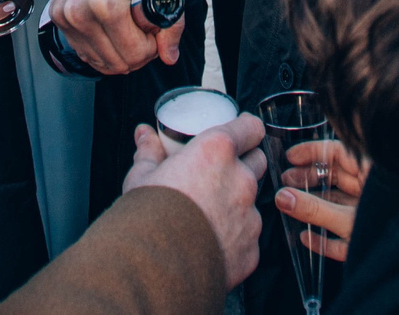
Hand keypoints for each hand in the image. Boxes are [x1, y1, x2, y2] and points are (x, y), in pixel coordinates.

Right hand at [47, 0, 185, 73]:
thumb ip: (174, 23)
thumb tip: (169, 55)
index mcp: (107, 5)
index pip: (135, 55)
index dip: (153, 47)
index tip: (155, 31)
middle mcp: (80, 12)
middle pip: (116, 63)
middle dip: (137, 52)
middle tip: (144, 29)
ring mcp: (65, 14)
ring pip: (98, 60)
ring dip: (117, 50)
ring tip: (127, 24)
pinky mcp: (57, 14)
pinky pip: (82, 49)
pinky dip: (100, 45)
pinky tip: (111, 25)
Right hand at [126, 116, 267, 285]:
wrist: (154, 270)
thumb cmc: (147, 218)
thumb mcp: (141, 177)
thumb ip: (149, 152)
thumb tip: (144, 136)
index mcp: (216, 152)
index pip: (250, 127)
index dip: (246, 129)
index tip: (240, 131)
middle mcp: (241, 180)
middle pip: (257, 161)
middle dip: (243, 164)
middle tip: (218, 174)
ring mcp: (250, 217)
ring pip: (252, 202)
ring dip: (237, 203)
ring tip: (209, 214)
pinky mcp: (251, 249)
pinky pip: (248, 237)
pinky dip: (234, 237)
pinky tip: (211, 243)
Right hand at [275, 138, 365, 261]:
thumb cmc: (395, 227)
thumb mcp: (347, 219)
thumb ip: (314, 209)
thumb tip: (282, 197)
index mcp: (374, 172)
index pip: (339, 153)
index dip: (312, 153)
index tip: (290, 157)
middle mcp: (375, 188)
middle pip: (337, 177)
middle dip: (310, 181)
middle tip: (286, 185)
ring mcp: (375, 211)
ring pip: (340, 203)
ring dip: (316, 208)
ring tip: (292, 208)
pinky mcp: (373, 236)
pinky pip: (346, 232)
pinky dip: (328, 236)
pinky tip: (309, 239)